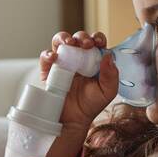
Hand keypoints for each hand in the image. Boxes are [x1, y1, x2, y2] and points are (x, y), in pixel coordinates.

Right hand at [40, 31, 118, 156]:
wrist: (74, 119)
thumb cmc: (91, 104)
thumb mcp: (108, 91)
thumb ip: (111, 74)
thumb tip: (108, 55)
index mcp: (93, 60)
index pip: (95, 42)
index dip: (97, 38)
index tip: (99, 42)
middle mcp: (78, 58)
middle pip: (78, 38)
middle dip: (82, 37)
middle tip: (86, 45)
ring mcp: (62, 62)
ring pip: (60, 41)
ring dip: (64, 38)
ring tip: (69, 43)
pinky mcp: (49, 70)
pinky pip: (45, 57)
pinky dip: (48, 54)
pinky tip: (54, 57)